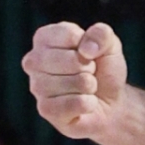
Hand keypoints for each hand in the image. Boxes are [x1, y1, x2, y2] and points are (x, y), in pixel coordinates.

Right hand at [22, 21, 127, 139]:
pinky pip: (75, 104)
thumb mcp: (109, 45)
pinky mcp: (45, 110)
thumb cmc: (103, 70)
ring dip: (91, 86)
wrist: (110, 103)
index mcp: (44, 38)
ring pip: (76, 82)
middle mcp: (33, 60)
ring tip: (86, 88)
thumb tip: (86, 49)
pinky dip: (89, 103)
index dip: (90, 46)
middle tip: (89, 73)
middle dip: (90, 68)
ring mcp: (37, 86)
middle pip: (72, 60)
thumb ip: (101, 34)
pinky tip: (85, 103)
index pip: (70, 35)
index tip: (89, 54)